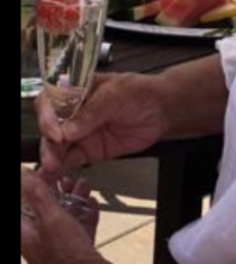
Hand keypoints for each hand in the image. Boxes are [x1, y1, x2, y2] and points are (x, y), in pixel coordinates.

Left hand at [21, 168, 104, 263]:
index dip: (30, 186)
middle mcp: (36, 241)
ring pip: (60, 216)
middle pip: (41, 208)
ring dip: (72, 199)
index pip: (21, 204)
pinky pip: (76, 228)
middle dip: (55, 190)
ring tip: (82, 187)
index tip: (43, 173)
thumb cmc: (68, 260)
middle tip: (66, 178)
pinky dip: (83, 215)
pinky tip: (91, 206)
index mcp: (23, 234)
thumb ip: (36, 194)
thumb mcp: (51, 218)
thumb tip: (22, 174)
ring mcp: (55, 247)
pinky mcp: (72, 252)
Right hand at [37, 71, 165, 177]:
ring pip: (58, 146)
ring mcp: (81, 133)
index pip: (49, 102)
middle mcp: (73, 113)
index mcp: (74, 92)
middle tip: (52, 156)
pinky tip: (58, 171)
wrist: (161, 111)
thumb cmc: (139, 93)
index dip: (47, 117)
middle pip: (50, 128)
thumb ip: (91, 113)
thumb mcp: (115, 95)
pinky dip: (63, 166)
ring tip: (53, 166)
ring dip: (53, 156)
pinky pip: (71, 159)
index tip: (56, 132)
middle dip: (48, 142)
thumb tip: (68, 129)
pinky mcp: (90, 150)